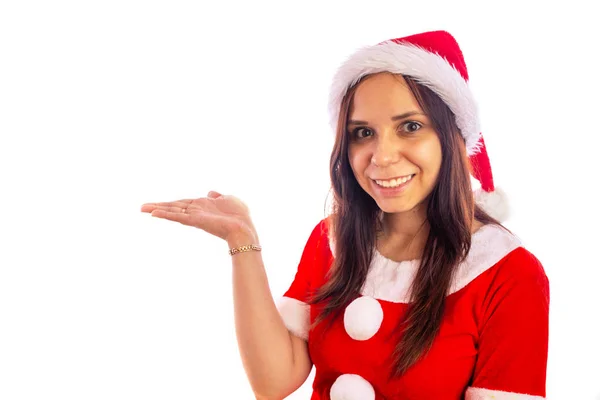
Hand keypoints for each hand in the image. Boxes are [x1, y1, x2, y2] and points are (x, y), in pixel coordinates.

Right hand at [141, 191, 257, 243]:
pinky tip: (154, 213)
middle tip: (141, 207)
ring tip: (143, 209)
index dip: (169, 203)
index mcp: (202, 206)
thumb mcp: (229, 200)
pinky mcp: (196, 221)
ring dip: (158, 210)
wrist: (244, 228)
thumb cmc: (239, 216)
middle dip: (158, 206)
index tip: (157, 205)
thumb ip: (218, 196)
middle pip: (173, 207)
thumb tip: (210, 193)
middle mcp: (196, 211)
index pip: (182, 203)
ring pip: (173, 211)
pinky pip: (178, 217)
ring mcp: (195, 216)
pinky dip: (166, 215)